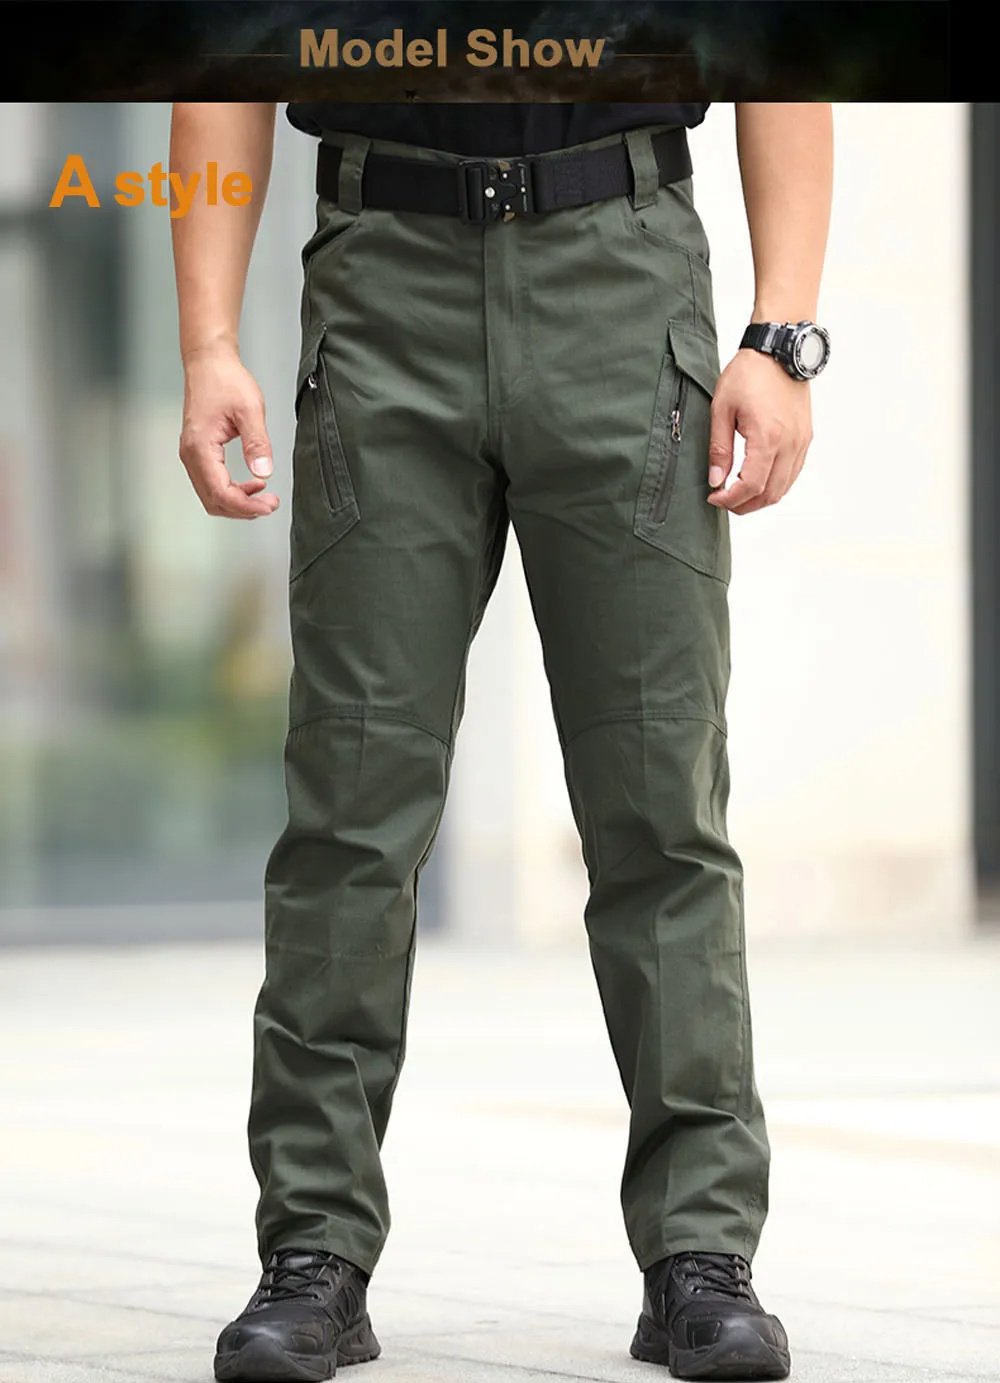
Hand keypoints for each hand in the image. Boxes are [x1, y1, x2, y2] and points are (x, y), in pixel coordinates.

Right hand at [179, 343, 279, 519]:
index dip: (246, 505)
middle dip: (243, 509)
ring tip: (263, 497)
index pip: (221, 492)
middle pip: (213, 500)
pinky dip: (231, 490)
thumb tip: (263, 472)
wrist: (209, 363)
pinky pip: (211, 482)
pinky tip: (252, 484)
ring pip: (211, 495)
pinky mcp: (198, 452)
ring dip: (237, 502)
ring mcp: (192, 454)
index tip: (270, 505)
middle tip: (270, 504)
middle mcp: (191, 454)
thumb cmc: (225, 380)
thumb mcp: (250, 410)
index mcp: (200, 447)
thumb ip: (257, 443)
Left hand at [706, 349, 812, 513]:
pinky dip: (776, 484)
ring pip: (784, 487)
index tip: (715, 497)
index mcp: (768, 437)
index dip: (730, 499)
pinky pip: (793, 473)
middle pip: (770, 493)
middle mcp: (790, 443)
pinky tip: (758, 480)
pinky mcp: (805, 437)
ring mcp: (801, 441)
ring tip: (738, 494)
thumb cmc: (750, 373)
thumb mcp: (722, 409)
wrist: (778, 351)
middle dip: (744, 505)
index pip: (751, 486)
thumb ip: (719, 449)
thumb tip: (716, 479)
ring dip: (761, 498)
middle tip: (724, 501)